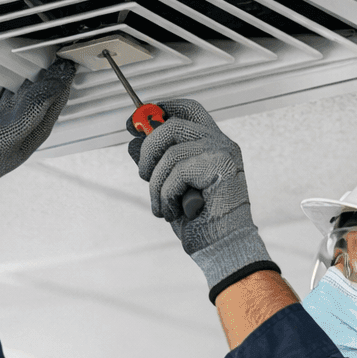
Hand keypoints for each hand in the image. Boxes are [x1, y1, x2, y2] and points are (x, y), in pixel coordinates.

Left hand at [127, 100, 275, 300]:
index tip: (134, 122)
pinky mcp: (220, 166)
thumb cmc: (200, 222)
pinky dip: (166, 195)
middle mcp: (221, 143)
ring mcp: (223, 152)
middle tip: (143, 175)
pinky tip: (172, 212)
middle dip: (148, 149)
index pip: (187, 109)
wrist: (222, 248)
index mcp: (213, 144)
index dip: (159, 109)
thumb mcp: (170, 186)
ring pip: (170, 152)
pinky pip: (176, 171)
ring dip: (156, 184)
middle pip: (173, 124)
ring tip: (162, 207)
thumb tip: (133, 142)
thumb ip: (157, 163)